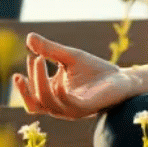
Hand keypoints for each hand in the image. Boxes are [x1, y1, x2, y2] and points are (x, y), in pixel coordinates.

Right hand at [11, 33, 142, 119]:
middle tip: (32, 59)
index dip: (26, 79)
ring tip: (40, 59)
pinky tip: (58, 77)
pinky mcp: (86, 108)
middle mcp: (59, 106)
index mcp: (54, 97)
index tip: (31, 56)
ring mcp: (71, 109)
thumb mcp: (69, 57)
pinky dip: (59, 92)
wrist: (121, 78)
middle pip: (34, 104)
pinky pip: (68, 104)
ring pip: (47, 104)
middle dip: (27, 86)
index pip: (32, 95)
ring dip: (40, 82)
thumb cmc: (95, 70)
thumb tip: (28, 37)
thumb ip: (49, 49)